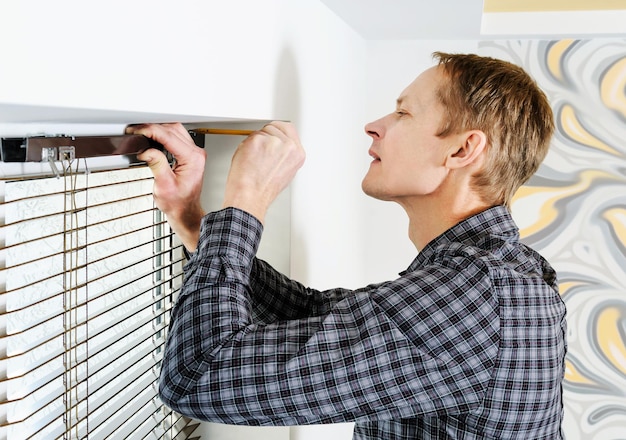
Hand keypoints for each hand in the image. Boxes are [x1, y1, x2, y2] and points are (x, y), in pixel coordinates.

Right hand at [125, 123, 205, 251]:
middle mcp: (196, 154)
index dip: (151, 130)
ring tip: (141, 134)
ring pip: (175, 131)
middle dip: (153, 128)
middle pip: (173, 129)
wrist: (185, 212)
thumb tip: (146, 150)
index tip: (137, 131)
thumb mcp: (164, 186)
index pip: (170, 137)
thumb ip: (157, 165)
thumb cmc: (178, 204)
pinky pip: (176, 138)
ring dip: (158, 130)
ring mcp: (194, 154)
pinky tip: (152, 139)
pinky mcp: (189, 155)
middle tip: (136, 131)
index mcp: (193, 159)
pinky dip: (163, 136)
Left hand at [223, 121, 304, 222]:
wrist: (251, 195)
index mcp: (297, 153)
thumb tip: (278, 144)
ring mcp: (272, 142)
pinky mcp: (257, 140)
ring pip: (261, 132)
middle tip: (260, 152)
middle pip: (274, 127)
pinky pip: (249, 136)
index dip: (278, 132)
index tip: (272, 136)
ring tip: (255, 160)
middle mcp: (288, 146)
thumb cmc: (265, 189)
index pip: (289, 129)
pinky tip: (248, 159)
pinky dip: (246, 146)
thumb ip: (285, 154)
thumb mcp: (286, 171)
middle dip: (266, 136)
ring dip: (255, 143)